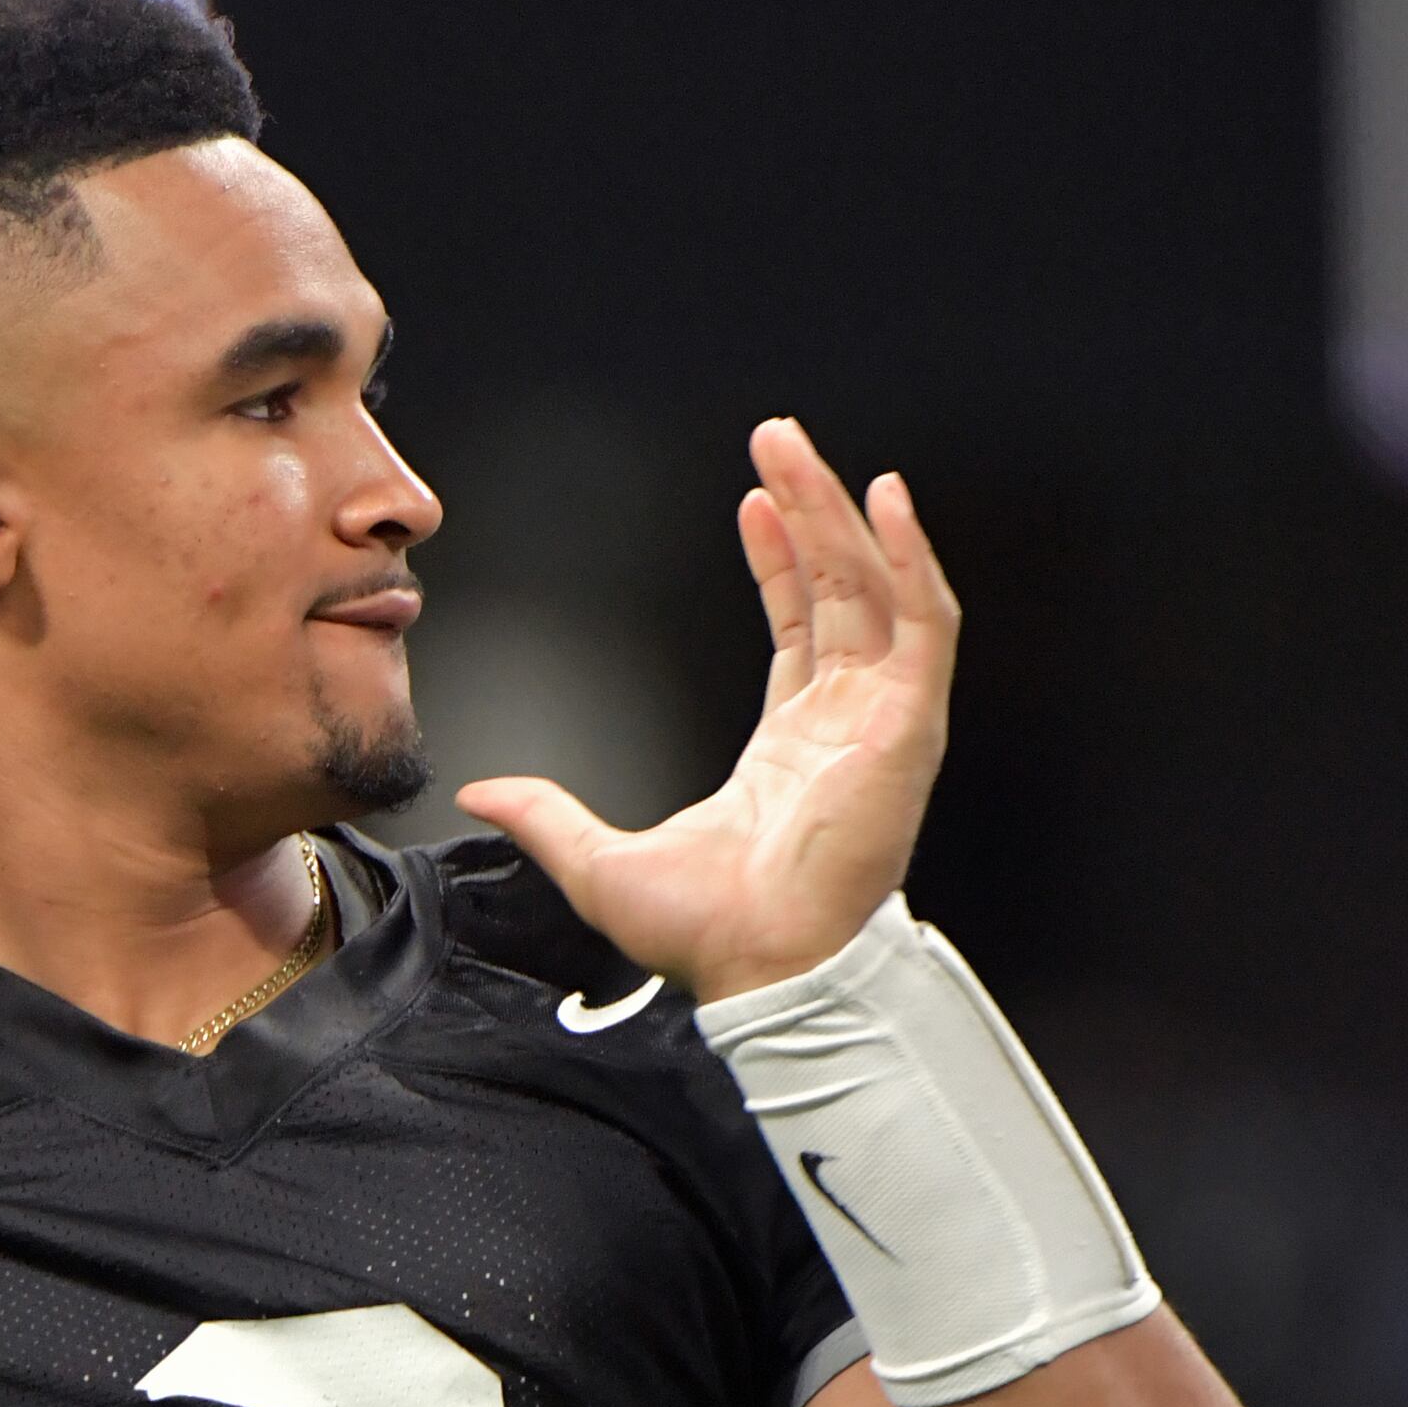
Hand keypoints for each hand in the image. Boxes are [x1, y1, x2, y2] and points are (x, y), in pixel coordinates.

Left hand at [457, 417, 957, 1004]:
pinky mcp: (909, 725)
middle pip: (838, 590)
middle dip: (811, 509)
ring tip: (808, 451)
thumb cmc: (704, 933)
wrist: (758, 968)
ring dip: (846, 516)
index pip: (799, 626)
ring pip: (876, 591)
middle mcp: (845, 724)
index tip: (751, 501)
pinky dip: (911, 560)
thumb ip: (547, 814)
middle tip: (776, 438)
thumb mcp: (598, 860)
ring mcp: (883, 721)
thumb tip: (480, 789)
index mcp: (791, 747)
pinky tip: (884, 503)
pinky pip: (926, 625)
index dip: (780, 559)